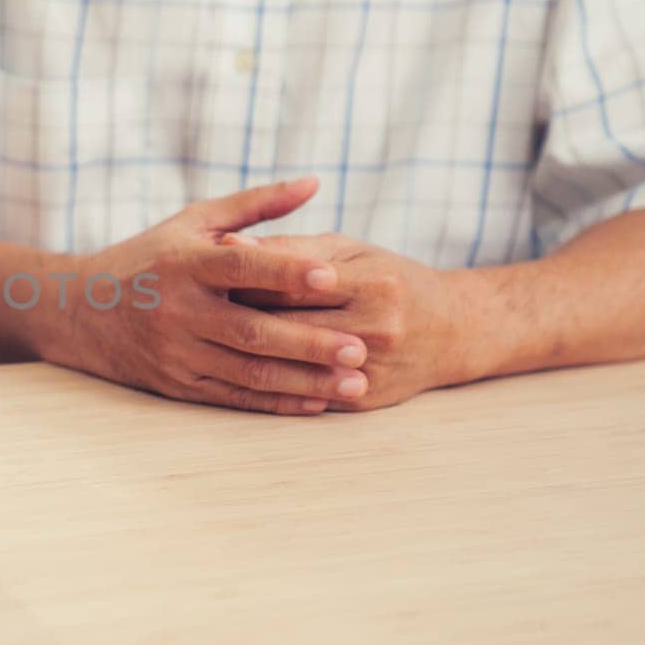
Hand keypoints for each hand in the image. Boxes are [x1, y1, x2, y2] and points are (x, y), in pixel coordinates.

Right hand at [48, 178, 372, 415]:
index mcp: (185, 264)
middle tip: (362, 347)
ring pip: (248, 371)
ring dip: (304, 379)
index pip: (240, 267)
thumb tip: (314, 182)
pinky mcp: (178, 385)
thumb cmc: (148, 258)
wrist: (81, 311)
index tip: (332, 277)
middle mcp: (178, 311)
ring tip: (354, 382)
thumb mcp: (193, 221)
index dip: (285, 272)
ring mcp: (177, 352)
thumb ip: (255, 205)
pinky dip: (277, 401)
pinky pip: (234, 397)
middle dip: (309, 342)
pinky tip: (317, 401)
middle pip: (251, 330)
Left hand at [225, 234, 479, 409]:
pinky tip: (232, 371)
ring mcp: (369, 370)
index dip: (243, 277)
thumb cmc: (390, 277)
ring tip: (206, 337)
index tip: (203, 269)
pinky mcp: (360, 401)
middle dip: (235, 314)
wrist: (453, 330)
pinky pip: (302, 393)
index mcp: (373, 284)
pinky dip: (266, 384)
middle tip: (192, 306)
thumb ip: (292, 247)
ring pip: (288, 364)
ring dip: (243, 352)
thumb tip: (228, 243)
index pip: (291, 282)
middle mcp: (376, 329)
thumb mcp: (350, 251)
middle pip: (286, 325)